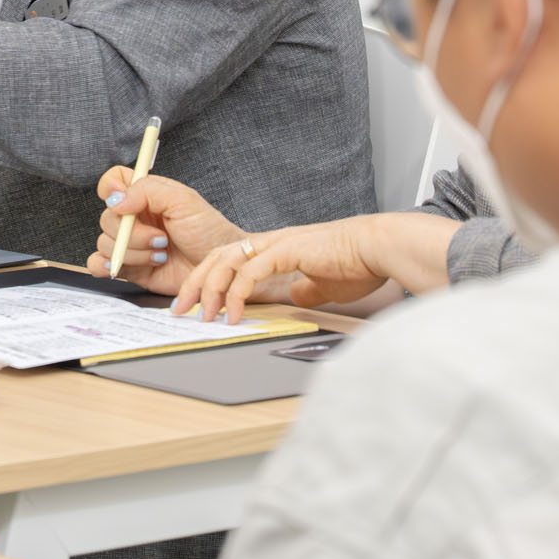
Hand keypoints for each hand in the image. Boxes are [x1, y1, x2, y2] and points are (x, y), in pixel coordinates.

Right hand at [84, 169, 247, 295]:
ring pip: (105, 242)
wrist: (219, 270)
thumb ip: (147, 191)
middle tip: (161, 238)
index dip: (111, 188)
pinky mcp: (129, 268)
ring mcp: (130, 243)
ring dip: (133, 252)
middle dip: (133, 232)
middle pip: (107, 217)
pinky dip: (103, 265)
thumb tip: (116, 201)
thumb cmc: (209, 232)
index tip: (123, 202)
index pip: (114, 181)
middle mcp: (135, 218)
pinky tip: (123, 266)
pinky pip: (97, 264)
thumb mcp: (184, 200)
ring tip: (160, 255)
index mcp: (145, 196)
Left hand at [170, 215, 413, 324]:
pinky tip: (232, 314)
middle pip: (216, 258)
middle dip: (195, 284)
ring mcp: (277, 244)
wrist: (378, 249)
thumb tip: (297, 296)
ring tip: (202, 315)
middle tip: (180, 310)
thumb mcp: (324, 284)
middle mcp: (269, 243)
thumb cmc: (358, 265)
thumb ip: (307, 288)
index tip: (194, 304)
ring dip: (209, 289)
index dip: (207, 280)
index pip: (227, 259)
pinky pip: (250, 271)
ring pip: (227, 262)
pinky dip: (236, 293)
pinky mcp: (287, 250)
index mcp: (274, 248)